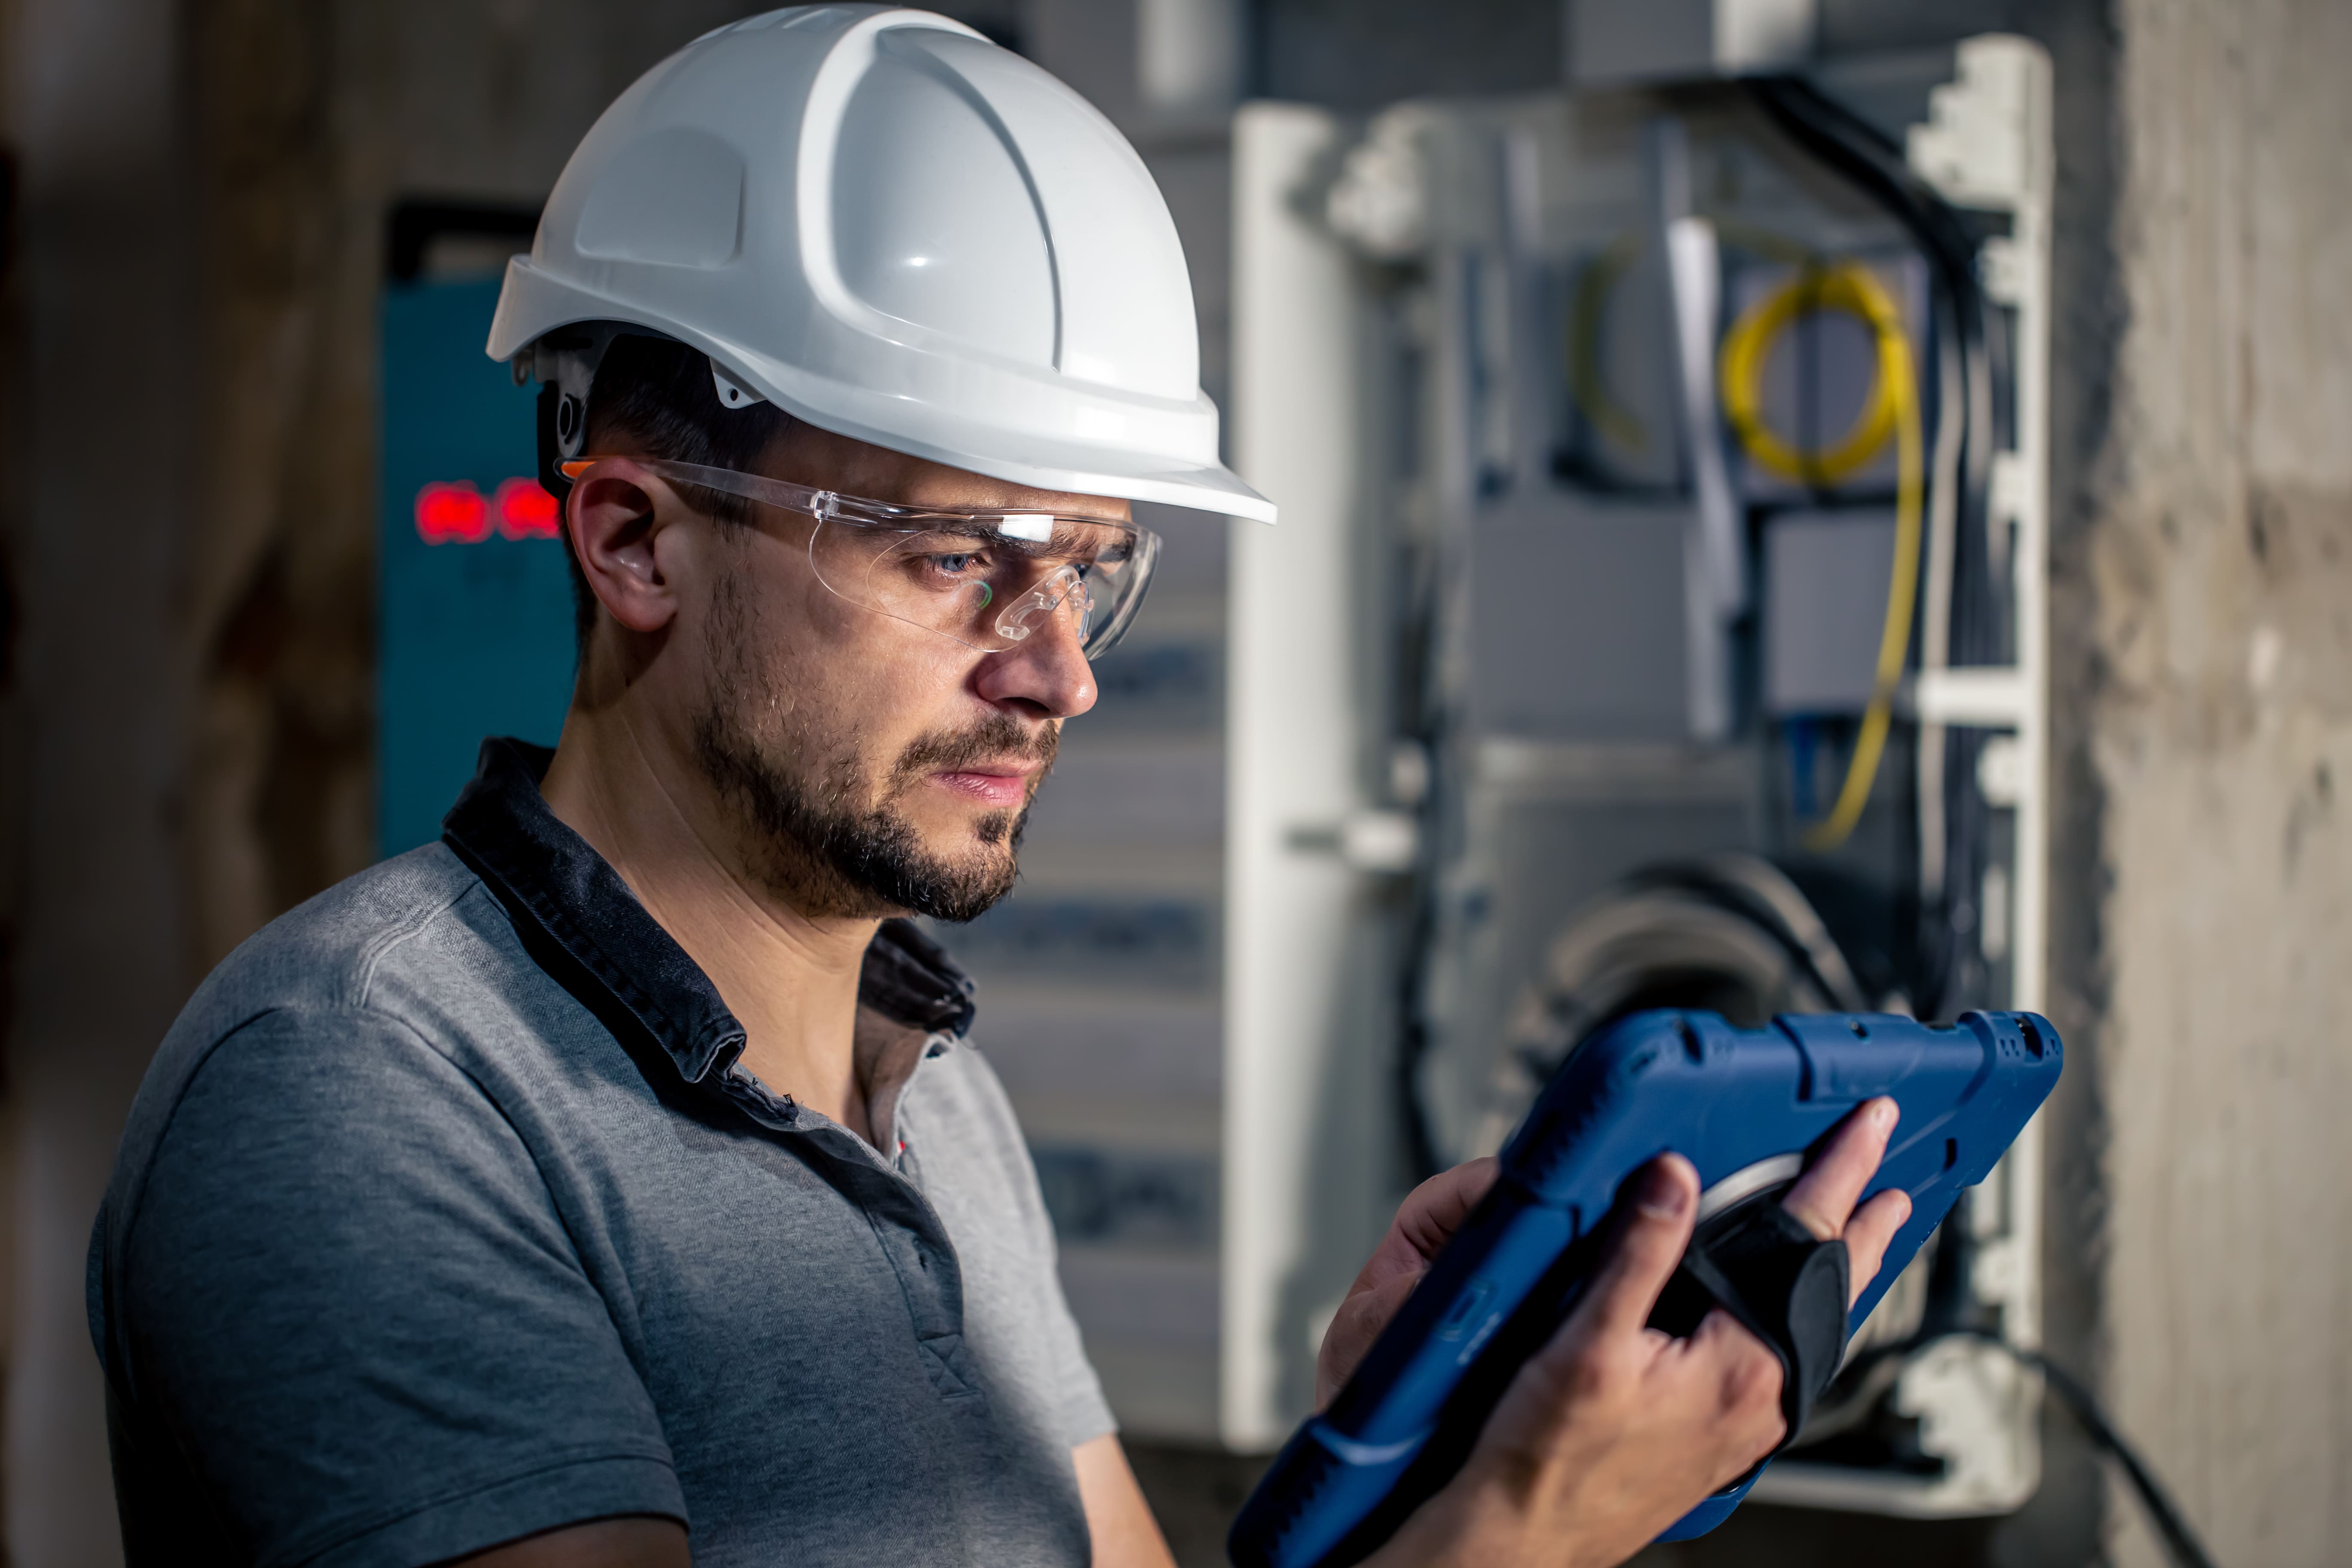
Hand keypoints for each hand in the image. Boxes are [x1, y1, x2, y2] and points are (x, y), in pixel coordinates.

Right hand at [1354, 1098, 1911, 1567]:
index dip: (1840, 1174)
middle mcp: (1761, 1398)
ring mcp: (1747, 1422)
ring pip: (1811, 1330)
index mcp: (1742, 1366)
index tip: (1869, 1128)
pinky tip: (1784, 1309)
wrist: (1523, 1536)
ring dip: (1836, 1275)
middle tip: (1893, 1178)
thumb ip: (1636, 1252)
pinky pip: (1783, 1357)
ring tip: (1859, 1235)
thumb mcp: (1586, 1342)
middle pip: (1831, 1293)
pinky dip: (1798, 1315)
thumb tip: (1673, 1176)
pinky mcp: (1723, 1436)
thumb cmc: (1547, 1459)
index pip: (1808, 1245)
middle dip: (1865, 1229)